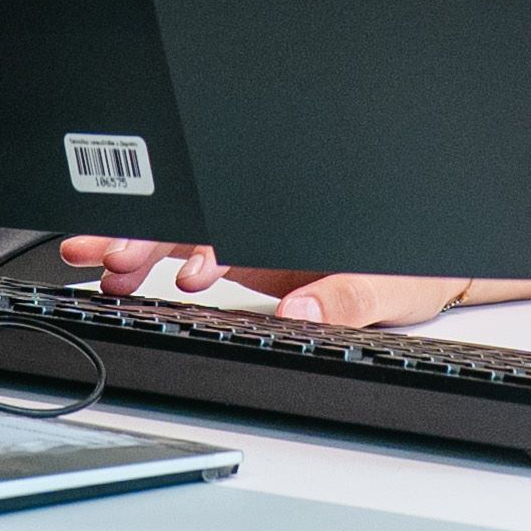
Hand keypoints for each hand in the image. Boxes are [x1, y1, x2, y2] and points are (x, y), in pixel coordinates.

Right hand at [58, 238, 478, 331]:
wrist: (433, 270)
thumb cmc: (416, 266)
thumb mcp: (391, 286)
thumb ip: (344, 298)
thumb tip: (299, 313)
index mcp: (289, 217)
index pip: (219, 219)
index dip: (174, 234)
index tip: (137, 248)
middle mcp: (264, 220)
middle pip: (188, 217)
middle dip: (136, 231)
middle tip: (98, 253)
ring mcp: (251, 235)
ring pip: (179, 231)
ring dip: (136, 245)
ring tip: (101, 267)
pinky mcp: (246, 254)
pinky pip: (188, 252)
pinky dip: (153, 262)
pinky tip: (127, 280)